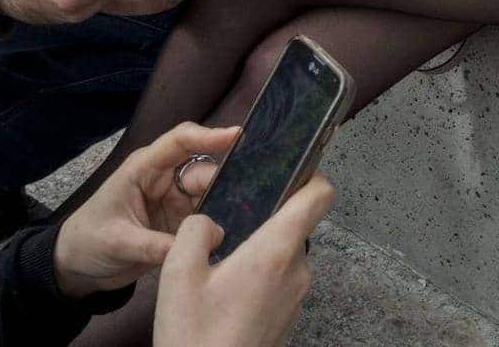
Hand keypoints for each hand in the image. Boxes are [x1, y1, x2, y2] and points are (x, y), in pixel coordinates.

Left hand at [53, 122, 238, 297]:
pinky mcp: (182, 223)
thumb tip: (199, 243)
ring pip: (211, 195)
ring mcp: (176, 201)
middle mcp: (165, 179)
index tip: (238, 135)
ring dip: (225, 205)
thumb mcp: (118, 242)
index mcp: (145, 169)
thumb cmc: (89, 240)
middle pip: (203, 172)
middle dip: (225, 181)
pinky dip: (219, 224)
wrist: (78, 266)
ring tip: (246, 218)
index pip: (180, 141)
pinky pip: (208, 218)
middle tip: (250, 197)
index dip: (209, 135)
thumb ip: (154, 245)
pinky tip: (234, 233)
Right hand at [154, 174, 335, 346]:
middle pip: (296, 221)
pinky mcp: (289, 315)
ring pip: (285, 251)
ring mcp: (297, 295)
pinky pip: (281, 278)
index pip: (319, 194)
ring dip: (259, 247)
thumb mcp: (178, 273)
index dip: (309, 174)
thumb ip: (196, 229)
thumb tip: (211, 222)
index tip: (286, 168)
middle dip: (266, 215)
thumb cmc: (194, 336)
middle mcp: (297, 270)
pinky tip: (227, 287)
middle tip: (229, 217)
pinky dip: (260, 273)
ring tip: (221, 258)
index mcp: (276, 250)